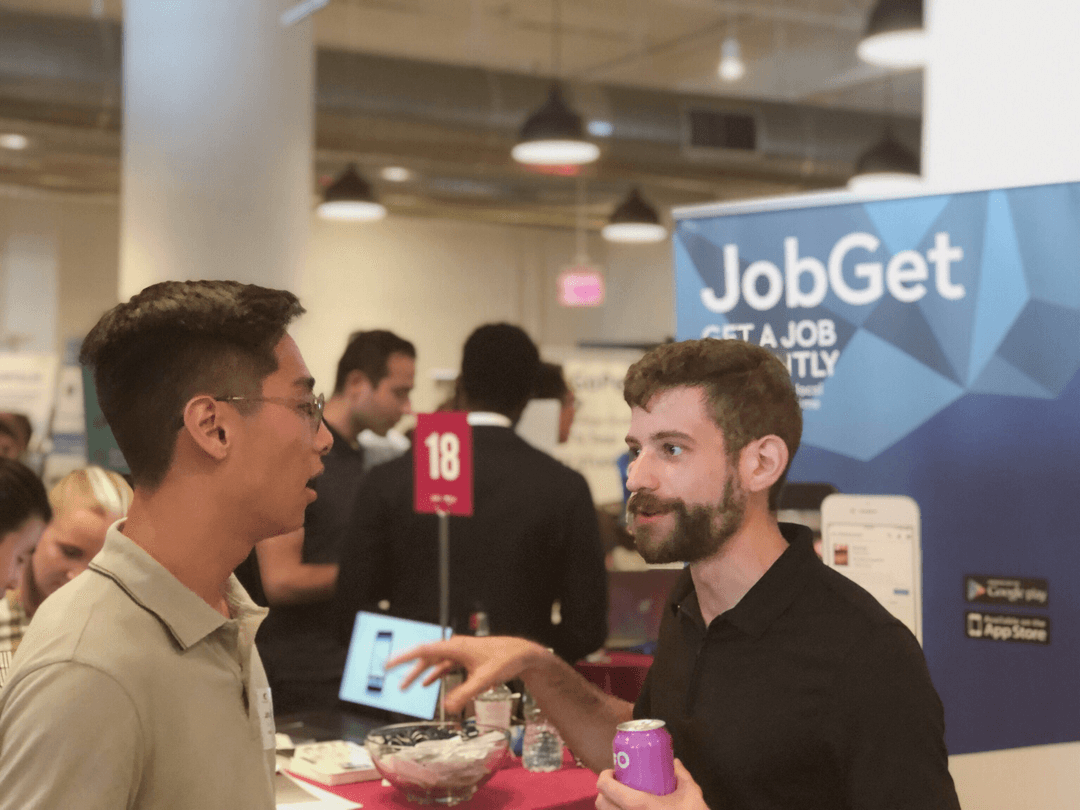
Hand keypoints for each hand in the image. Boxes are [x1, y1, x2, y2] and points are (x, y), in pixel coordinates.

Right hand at [386, 635, 548, 714]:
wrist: (522, 654)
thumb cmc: (506, 661)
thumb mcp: (485, 680)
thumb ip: (465, 694)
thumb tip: (446, 708)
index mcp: (455, 647)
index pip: (423, 650)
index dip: (404, 657)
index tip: (389, 663)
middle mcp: (455, 647)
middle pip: (426, 656)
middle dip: (408, 668)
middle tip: (390, 677)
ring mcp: (460, 652)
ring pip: (434, 662)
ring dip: (420, 673)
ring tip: (405, 686)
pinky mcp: (466, 658)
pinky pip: (444, 665)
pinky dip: (434, 674)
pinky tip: (428, 684)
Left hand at [595, 759, 706, 809]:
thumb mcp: (691, 794)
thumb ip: (682, 775)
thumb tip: (674, 762)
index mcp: (640, 806)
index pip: (607, 788)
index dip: (604, 777)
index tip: (612, 772)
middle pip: (601, 803)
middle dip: (605, 792)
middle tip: (617, 784)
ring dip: (609, 805)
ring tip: (622, 798)